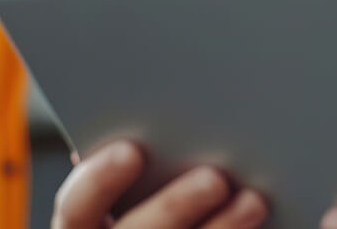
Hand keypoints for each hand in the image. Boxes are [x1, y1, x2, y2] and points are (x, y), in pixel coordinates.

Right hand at [53, 140, 269, 228]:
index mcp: (83, 227)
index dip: (98, 180)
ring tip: (253, 200)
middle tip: (214, 178)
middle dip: (173, 206)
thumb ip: (135, 165)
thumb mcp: (130, 187)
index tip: (132, 150)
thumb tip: (153, 118)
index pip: (75, 208)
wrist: (179, 224)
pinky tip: (261, 224)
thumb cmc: (152, 201)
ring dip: (220, 228)